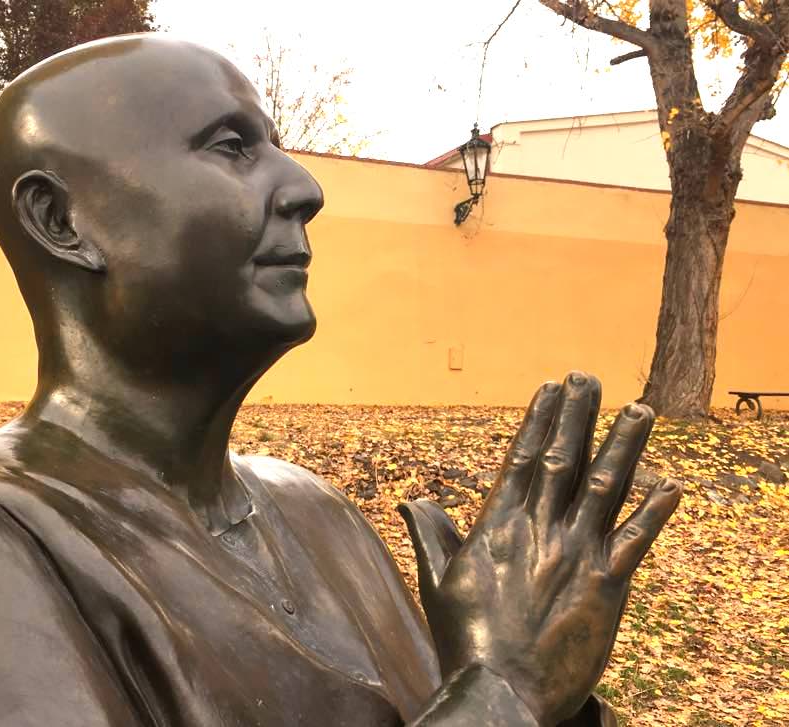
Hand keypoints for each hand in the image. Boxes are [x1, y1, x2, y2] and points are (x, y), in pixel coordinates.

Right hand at [399, 373, 680, 724]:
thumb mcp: (437, 583)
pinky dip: (654, 511)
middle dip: (577, 415)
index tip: (549, 387)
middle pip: (563, 459)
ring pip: (605, 487)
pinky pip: (635, 539)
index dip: (538, 420)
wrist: (501, 692)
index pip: (521, 459)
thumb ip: (429, 536)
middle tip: (589, 377)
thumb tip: (409, 500)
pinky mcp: (607, 585)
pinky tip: (671, 483)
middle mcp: (540, 530)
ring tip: (638, 409)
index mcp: (498, 526)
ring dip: (624, 445)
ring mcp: (576, 555)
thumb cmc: (465, 639)